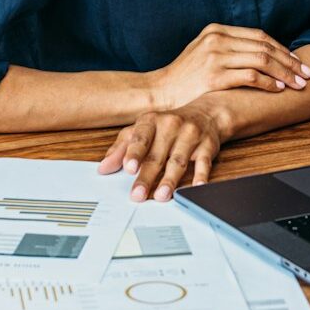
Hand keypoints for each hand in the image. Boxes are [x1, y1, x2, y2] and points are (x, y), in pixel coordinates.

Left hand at [96, 101, 230, 201]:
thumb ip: (121, 148)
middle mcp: (171, 125)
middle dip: (147, 177)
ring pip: (178, 161)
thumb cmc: (167, 125)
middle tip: (137, 195)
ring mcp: (190, 135)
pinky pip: (203, 163)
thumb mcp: (142, 130)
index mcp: (151, 121)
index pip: (141, 137)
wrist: (206, 113)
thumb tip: (103, 168)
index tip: (128, 168)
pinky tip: (195, 188)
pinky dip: (199, 177)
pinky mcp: (207, 147)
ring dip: (169, 180)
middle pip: (157, 155)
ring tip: (161, 196)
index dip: (134, 153)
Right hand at [147, 22, 309, 109]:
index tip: (297, 61)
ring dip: (284, 73)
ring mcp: (215, 57)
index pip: (259, 36)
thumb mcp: (204, 52)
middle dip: (290, 61)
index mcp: (216, 30)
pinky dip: (268, 82)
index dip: (282, 49)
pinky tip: (278, 89)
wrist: (159, 91)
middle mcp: (217, 39)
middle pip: (265, 46)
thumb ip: (229, 48)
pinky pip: (250, 76)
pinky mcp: (214, 76)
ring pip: (261, 60)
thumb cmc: (185, 77)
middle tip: (307, 74)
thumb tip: (261, 54)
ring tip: (298, 84)